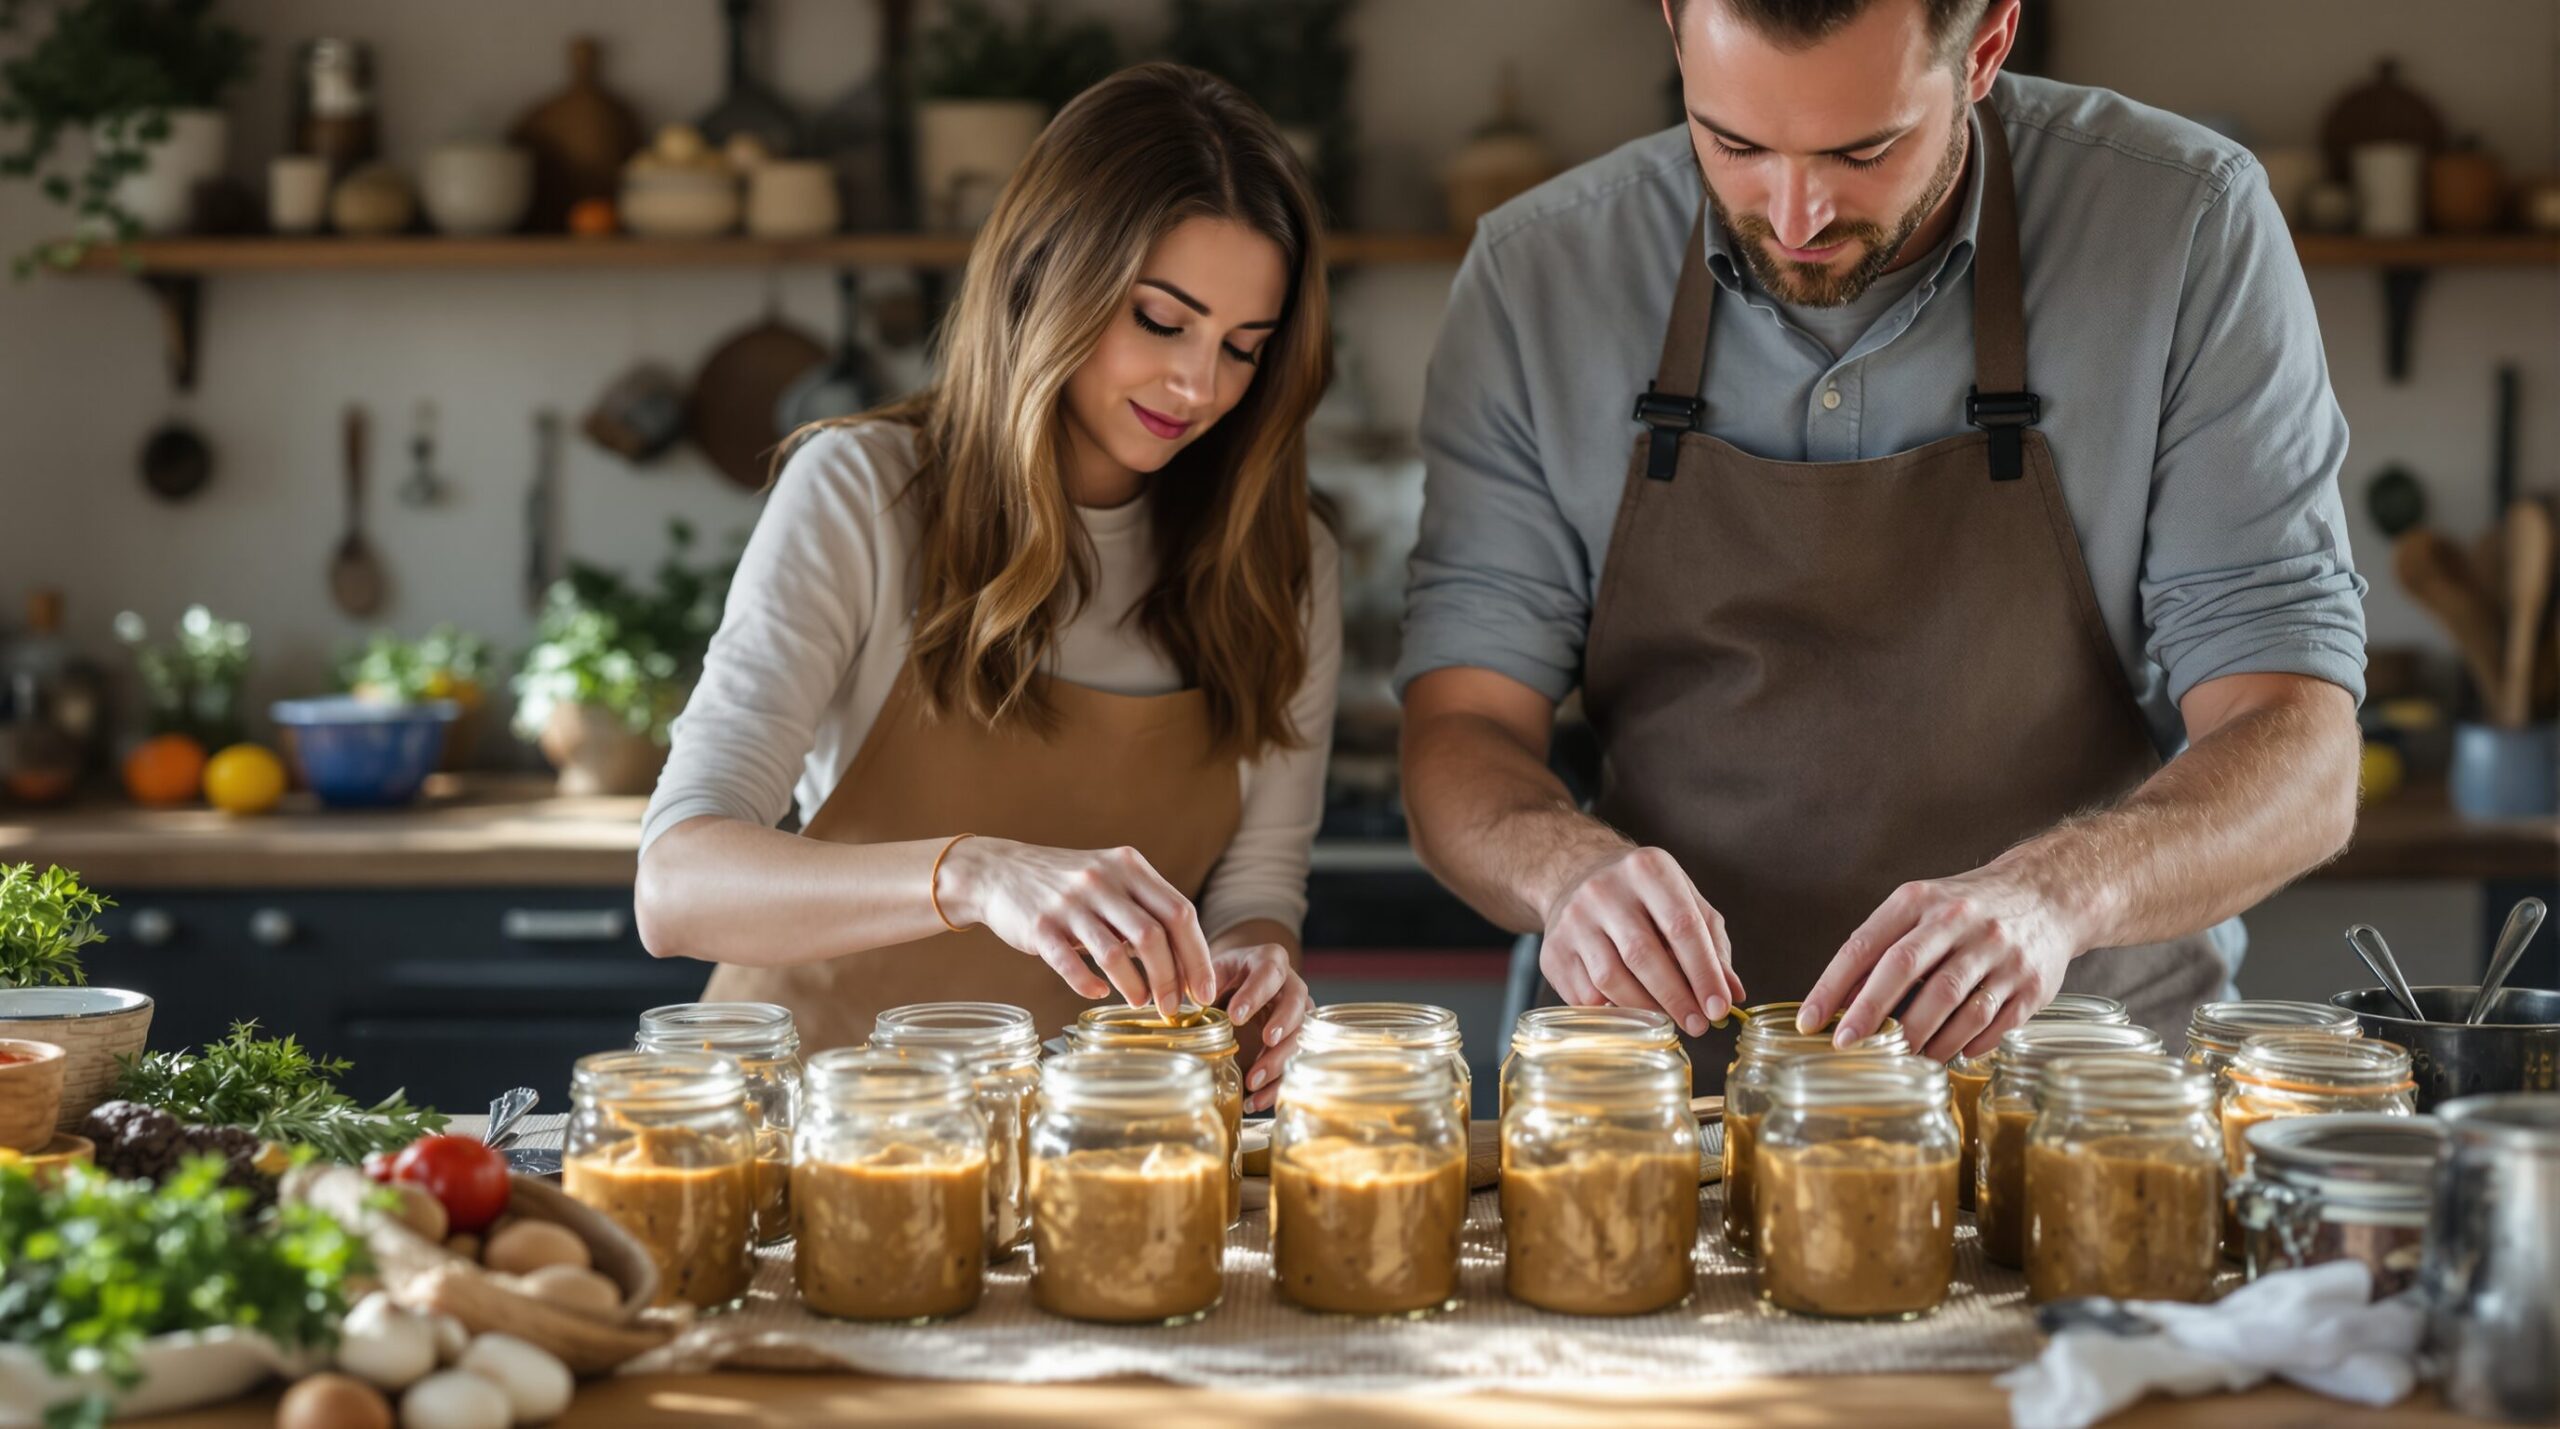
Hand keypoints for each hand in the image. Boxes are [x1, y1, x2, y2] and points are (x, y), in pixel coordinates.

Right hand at [937, 838, 1215, 1020]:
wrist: (999, 871)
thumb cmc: (1067, 885)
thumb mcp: (1111, 880)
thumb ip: (1144, 911)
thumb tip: (1186, 964)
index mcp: (1130, 867)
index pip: (1180, 912)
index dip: (1198, 956)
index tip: (1204, 990)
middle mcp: (1103, 880)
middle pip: (1154, 935)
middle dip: (1171, 978)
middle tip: (1173, 1007)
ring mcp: (1070, 902)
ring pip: (1115, 952)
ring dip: (1135, 986)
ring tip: (1141, 1003)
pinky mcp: (1040, 925)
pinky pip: (1069, 963)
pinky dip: (1088, 984)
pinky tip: (1097, 992)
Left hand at [1212, 943, 1311, 1111]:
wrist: (1244, 980)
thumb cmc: (1228, 975)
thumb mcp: (1215, 969)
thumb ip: (1202, 983)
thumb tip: (1178, 1009)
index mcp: (1270, 961)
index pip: (1269, 973)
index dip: (1255, 994)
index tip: (1236, 1015)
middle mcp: (1292, 985)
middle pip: (1296, 1004)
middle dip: (1282, 1025)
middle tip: (1265, 1042)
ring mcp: (1300, 1014)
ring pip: (1301, 1037)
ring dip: (1279, 1061)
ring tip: (1254, 1082)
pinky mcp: (1298, 1040)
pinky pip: (1294, 1063)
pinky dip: (1276, 1085)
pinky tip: (1256, 1100)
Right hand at [1540, 845, 1744, 1035]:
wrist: (1577, 877)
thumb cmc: (1645, 896)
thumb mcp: (1684, 902)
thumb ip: (1712, 945)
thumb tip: (1732, 995)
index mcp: (1646, 869)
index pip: (1682, 926)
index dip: (1704, 972)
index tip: (1719, 1008)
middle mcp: (1604, 889)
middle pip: (1643, 956)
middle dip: (1676, 998)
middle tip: (1698, 1026)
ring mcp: (1572, 920)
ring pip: (1611, 980)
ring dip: (1646, 1009)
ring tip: (1668, 1020)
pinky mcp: (1551, 950)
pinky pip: (1586, 996)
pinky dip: (1614, 1012)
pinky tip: (1632, 1011)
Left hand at [1798, 865, 2082, 1060]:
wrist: (2048, 895)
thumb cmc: (1966, 910)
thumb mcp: (1918, 910)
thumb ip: (1879, 949)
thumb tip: (1835, 1002)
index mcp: (1921, 901)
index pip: (1866, 945)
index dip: (1833, 986)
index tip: (1810, 1021)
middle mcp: (1960, 922)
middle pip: (1906, 969)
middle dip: (1871, 1013)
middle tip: (1846, 1046)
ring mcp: (1999, 952)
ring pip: (1952, 1004)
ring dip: (1921, 1039)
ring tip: (1902, 1057)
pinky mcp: (2031, 984)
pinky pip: (1992, 1024)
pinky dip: (1966, 1045)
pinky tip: (1949, 1052)